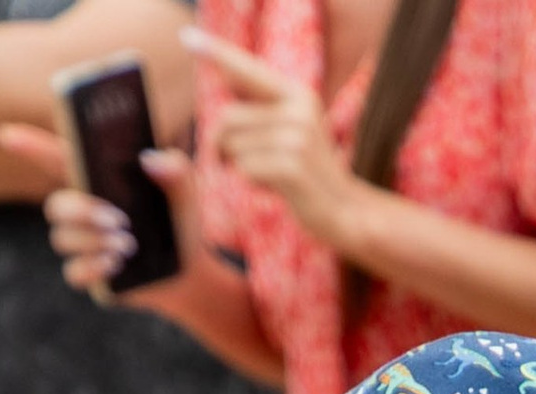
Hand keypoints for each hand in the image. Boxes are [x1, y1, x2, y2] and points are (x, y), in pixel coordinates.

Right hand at [0, 119, 197, 291]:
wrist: (190, 272)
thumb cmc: (180, 223)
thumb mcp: (186, 191)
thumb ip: (176, 168)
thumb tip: (151, 160)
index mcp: (96, 181)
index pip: (55, 158)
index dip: (28, 145)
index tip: (6, 135)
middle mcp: (82, 211)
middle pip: (54, 206)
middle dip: (80, 210)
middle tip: (117, 219)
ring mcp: (82, 244)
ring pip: (62, 239)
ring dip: (94, 240)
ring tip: (128, 244)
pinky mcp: (89, 275)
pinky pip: (72, 272)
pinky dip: (92, 267)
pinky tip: (117, 264)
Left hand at [179, 21, 359, 247]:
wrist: (348, 212)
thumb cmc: (312, 174)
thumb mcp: (293, 131)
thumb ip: (262, 106)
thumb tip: (225, 76)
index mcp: (297, 95)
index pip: (248, 70)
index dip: (217, 53)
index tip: (186, 38)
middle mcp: (298, 110)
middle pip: (228, 117)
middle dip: (221, 143)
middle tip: (231, 161)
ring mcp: (297, 138)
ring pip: (233, 145)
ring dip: (236, 165)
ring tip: (262, 175)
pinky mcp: (292, 167)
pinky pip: (245, 168)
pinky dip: (250, 181)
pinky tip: (273, 188)